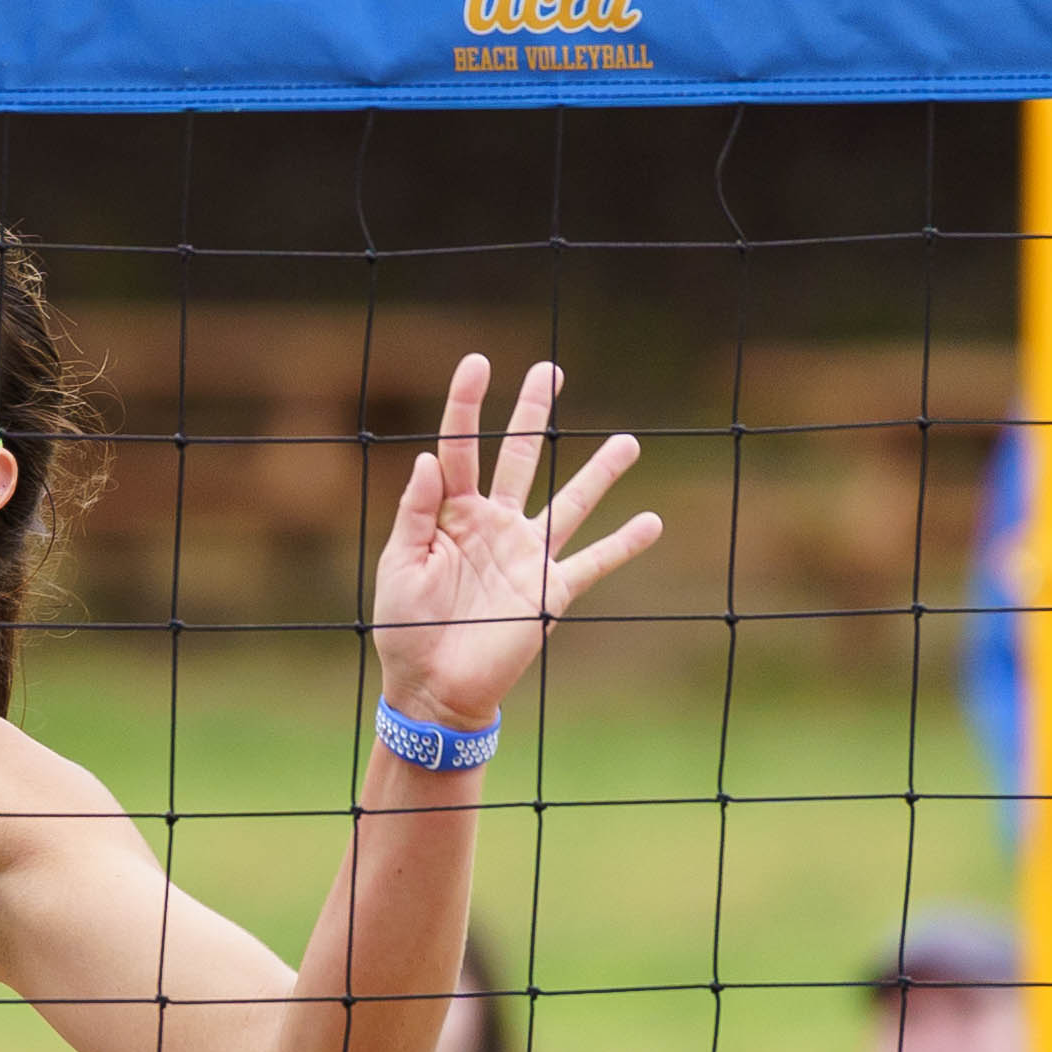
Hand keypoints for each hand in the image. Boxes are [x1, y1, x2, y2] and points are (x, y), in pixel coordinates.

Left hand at [370, 359, 660, 732]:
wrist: (433, 689)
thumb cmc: (406, 629)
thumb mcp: (399, 566)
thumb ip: (416, 512)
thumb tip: (429, 458)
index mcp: (450, 514)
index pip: (460, 448)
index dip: (466, 405)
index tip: (477, 362)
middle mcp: (494, 525)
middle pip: (518, 456)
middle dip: (532, 413)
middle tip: (550, 370)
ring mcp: (526, 555)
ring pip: (569, 502)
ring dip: (598, 472)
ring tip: (628, 441)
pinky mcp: (551, 591)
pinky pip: (595, 561)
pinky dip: (624, 543)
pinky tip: (652, 522)